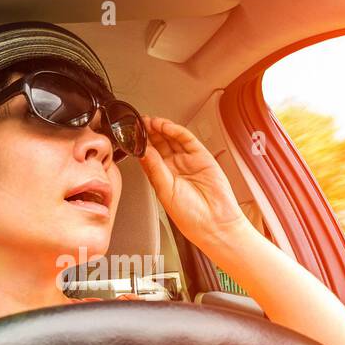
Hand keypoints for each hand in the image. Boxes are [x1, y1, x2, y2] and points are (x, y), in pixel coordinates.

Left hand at [139, 116, 249, 246]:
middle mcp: (174, 168)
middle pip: (159, 144)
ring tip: (149, 122)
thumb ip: (154, 169)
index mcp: (162, 178)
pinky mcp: (202, 156)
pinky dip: (176, 131)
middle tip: (138, 123)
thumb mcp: (164, 191)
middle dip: (149, 133)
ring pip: (172, 139)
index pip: (148, 156)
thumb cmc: (190, 217)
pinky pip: (187, 140)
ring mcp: (188, 161)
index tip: (130, 135)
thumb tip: (142, 152)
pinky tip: (166, 127)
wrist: (214, 223)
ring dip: (160, 129)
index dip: (140, 144)